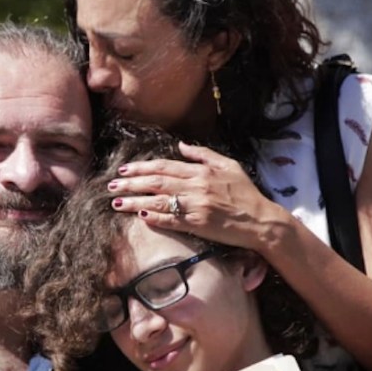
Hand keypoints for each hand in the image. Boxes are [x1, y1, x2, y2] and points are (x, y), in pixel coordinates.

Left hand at [106, 141, 283, 250]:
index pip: (164, 166)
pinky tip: (139, 216)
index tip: (123, 170)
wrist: (260, 220)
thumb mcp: (228, 165)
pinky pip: (172, 220)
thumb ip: (203, 154)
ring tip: (116, 203)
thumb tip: (181, 145)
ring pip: (159, 201)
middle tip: (111, 186)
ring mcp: (196, 206)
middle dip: (130, 184)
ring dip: (135, 202)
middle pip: (156, 182)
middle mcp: (196, 186)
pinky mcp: (198, 225)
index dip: (141, 168)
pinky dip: (155, 218)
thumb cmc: (245, 193)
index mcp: (201, 171)